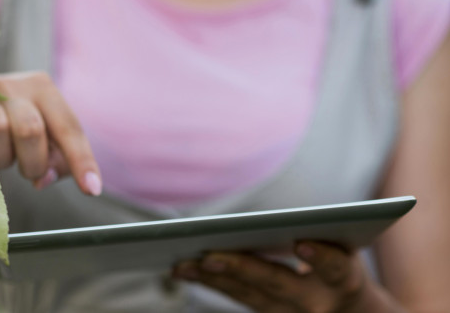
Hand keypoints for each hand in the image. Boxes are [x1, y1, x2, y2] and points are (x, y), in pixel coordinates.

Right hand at [0, 71, 102, 195]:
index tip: (91, 190)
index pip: (67, 126)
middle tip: (30, 172)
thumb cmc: (9, 126)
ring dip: (1, 158)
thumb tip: (45, 179)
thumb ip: (55, 158)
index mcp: (40, 87)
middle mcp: (8, 84)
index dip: (80, 160)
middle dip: (33, 162)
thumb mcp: (40, 136)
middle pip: (30, 128)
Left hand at [173, 241, 395, 311]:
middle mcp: (318, 304)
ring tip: (182, 264)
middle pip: (277, 283)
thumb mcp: (343, 250)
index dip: (320, 257)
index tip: (301, 242)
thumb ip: (320, 238)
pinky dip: (210, 282)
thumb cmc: (340, 267)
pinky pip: (237, 298)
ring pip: (247, 295)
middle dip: (240, 268)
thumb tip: (283, 223)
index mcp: (344, 280)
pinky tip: (184, 269)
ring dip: (212, 278)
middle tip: (208, 256)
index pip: (335, 268)